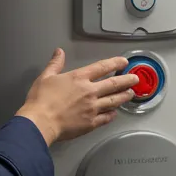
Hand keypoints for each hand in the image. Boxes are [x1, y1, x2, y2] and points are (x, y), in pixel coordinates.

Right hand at [16, 49, 140, 144]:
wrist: (40, 122)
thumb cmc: (40, 99)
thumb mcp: (45, 77)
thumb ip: (55, 64)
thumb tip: (59, 52)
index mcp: (79, 78)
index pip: (102, 67)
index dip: (115, 63)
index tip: (124, 62)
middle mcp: (89, 91)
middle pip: (114, 84)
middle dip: (127, 80)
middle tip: (135, 79)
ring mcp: (92, 108)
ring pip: (114, 101)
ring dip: (124, 96)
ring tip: (131, 94)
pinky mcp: (91, 123)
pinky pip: (106, 117)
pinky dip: (112, 114)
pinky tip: (115, 113)